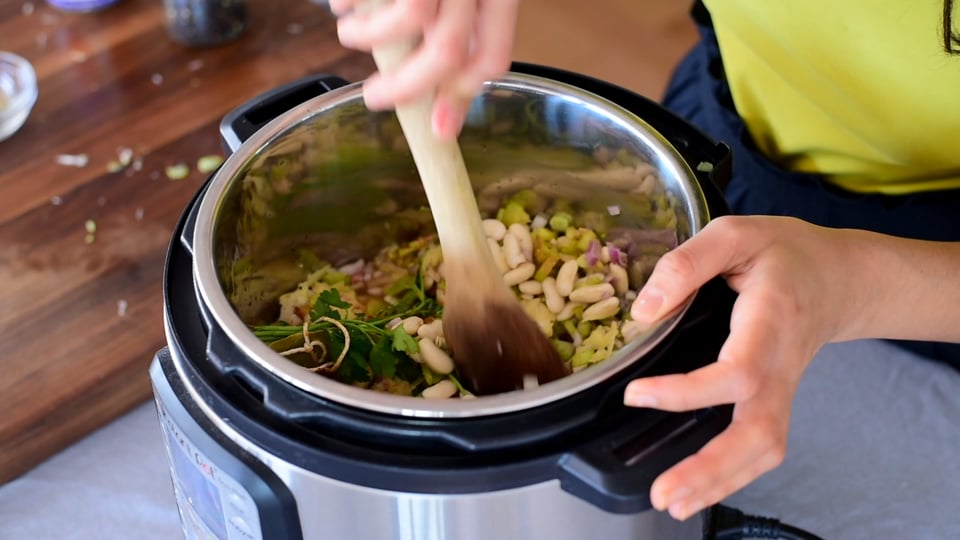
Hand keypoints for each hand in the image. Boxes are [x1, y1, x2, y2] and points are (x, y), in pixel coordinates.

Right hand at [331, 0, 518, 139]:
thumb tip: (439, 84)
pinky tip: (343, 4)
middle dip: (406, 87)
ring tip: (350, 35)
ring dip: (369, 40)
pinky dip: (350, 5)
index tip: (439, 128)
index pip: (492, 54)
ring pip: (410, 20)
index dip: (463, 97)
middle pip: (449, 49)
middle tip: (376, 99)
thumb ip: (461, 19)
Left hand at [625, 216, 864, 519]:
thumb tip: (643, 310)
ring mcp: (783, 389)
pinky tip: (696, 489)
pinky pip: (760, 447)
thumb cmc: (784, 253)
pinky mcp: (776, 401)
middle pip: (759, 434)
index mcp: (771, 322)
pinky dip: (730, 475)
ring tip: (672, 502)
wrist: (838, 276)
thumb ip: (687, 263)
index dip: (689, 391)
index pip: (737, 372)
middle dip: (713, 469)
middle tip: (664, 493)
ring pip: (763, 450)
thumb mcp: (735, 233)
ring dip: (720, 483)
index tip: (638, 394)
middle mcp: (781, 366)